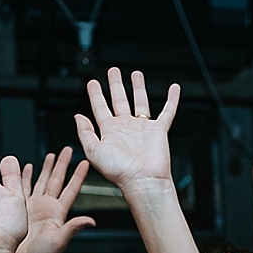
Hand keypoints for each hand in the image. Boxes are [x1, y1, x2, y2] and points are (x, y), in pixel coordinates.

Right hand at [16, 147, 97, 252]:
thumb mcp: (58, 241)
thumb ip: (73, 228)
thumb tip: (92, 221)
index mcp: (57, 213)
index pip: (70, 189)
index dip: (78, 176)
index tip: (85, 162)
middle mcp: (47, 207)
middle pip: (57, 180)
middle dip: (63, 165)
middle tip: (68, 149)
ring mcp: (34, 207)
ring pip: (41, 181)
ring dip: (46, 168)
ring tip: (51, 155)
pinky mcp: (20, 208)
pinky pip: (23, 188)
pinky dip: (25, 177)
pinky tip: (26, 167)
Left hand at [75, 68, 180, 191]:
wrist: (142, 180)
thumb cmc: (119, 172)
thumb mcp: (93, 151)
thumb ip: (85, 132)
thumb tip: (78, 116)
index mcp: (109, 131)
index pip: (100, 107)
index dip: (96, 94)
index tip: (92, 83)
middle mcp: (126, 127)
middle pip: (119, 100)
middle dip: (115, 85)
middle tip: (113, 71)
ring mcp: (142, 128)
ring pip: (140, 102)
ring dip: (138, 87)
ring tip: (136, 74)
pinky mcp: (158, 130)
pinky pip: (167, 112)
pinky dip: (172, 100)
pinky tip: (174, 89)